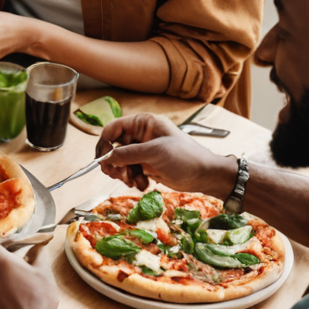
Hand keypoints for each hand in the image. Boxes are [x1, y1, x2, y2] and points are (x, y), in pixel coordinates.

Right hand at [95, 113, 236, 195]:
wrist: (205, 175)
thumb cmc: (186, 157)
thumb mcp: (155, 152)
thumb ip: (128, 154)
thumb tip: (106, 158)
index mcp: (143, 124)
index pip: (112, 129)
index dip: (105, 144)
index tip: (104, 160)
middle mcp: (140, 135)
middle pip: (113, 147)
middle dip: (114, 163)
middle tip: (118, 175)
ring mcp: (143, 151)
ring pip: (119, 162)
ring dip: (123, 174)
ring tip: (134, 182)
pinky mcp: (146, 164)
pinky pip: (129, 171)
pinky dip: (132, 179)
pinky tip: (143, 184)